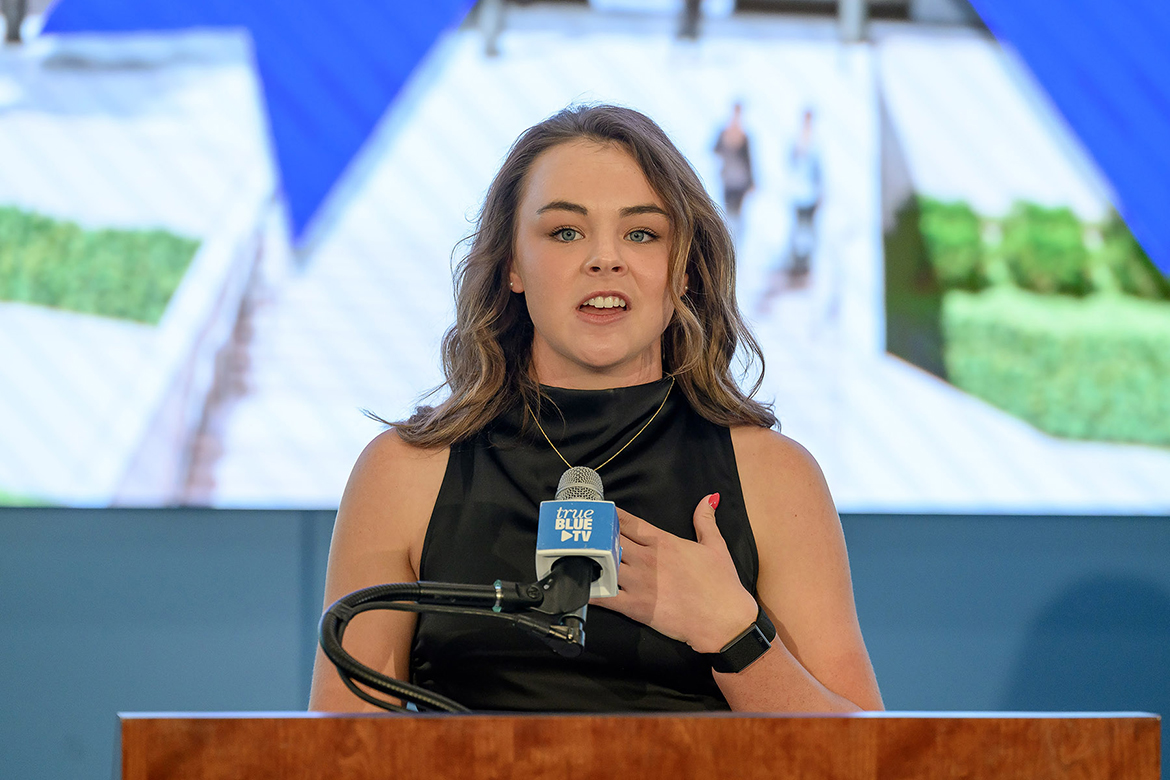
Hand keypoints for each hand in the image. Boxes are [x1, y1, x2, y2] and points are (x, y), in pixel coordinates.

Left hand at [590, 493, 758, 652]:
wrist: (725, 621)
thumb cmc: (722, 585)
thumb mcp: (716, 546)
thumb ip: (706, 520)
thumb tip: (708, 498)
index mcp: (664, 542)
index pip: (629, 523)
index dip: (610, 515)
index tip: (597, 510)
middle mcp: (648, 559)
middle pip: (610, 540)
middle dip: (594, 535)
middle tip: (578, 531)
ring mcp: (640, 583)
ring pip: (605, 564)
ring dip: (588, 559)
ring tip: (569, 555)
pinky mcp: (637, 607)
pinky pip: (606, 597)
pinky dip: (590, 591)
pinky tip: (576, 586)